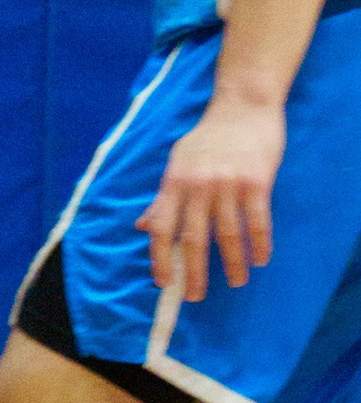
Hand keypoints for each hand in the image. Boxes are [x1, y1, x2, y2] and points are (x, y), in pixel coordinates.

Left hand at [141, 80, 285, 299]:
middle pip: (192, 238)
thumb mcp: (177, 162)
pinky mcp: (256, 182)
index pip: (161, 227)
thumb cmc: (208, 136)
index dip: (159, 258)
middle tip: (195, 297)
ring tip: (235, 282)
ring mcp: (227, 184)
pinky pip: (257, 221)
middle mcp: (198, 186)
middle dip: (193, 272)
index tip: (163, 283)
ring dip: (231, 263)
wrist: (242, 105)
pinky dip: (259, 243)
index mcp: (174, 182)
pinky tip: (260, 259)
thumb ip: (162, 197)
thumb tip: (141, 226)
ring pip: (227, 234)